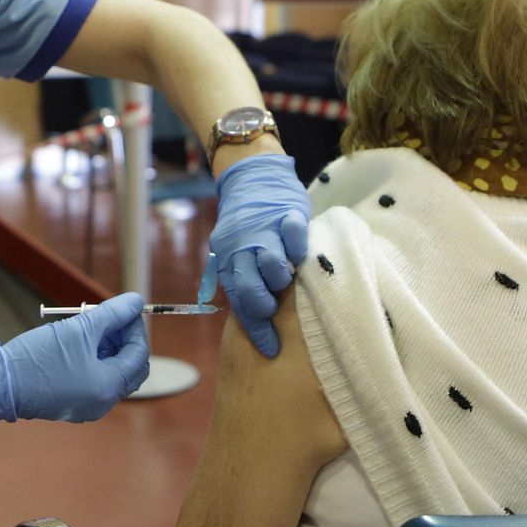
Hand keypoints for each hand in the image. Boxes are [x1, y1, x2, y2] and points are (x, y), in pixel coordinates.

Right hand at [0, 292, 150, 422]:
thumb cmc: (37, 357)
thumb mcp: (78, 329)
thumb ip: (111, 314)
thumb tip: (135, 301)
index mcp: (107, 387)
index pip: (138, 354)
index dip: (135, 328)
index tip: (126, 308)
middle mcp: (103, 403)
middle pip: (130, 367)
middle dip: (125, 339)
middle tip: (113, 317)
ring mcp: (88, 407)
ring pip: (113, 373)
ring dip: (110, 348)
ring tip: (94, 326)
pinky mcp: (74, 404)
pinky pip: (96, 381)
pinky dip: (96, 361)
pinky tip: (83, 343)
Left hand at [209, 153, 310, 356]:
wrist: (251, 178)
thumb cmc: (250, 226)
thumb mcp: (238, 253)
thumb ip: (244, 279)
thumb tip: (258, 321)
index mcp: (227, 260)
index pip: (239, 303)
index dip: (256, 329)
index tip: (272, 349)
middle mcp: (240, 247)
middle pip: (249, 287)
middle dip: (264, 304)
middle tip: (276, 307)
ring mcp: (262, 229)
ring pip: (269, 263)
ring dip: (279, 276)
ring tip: (287, 277)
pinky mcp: (284, 213)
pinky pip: (292, 233)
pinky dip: (296, 245)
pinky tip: (299, 251)